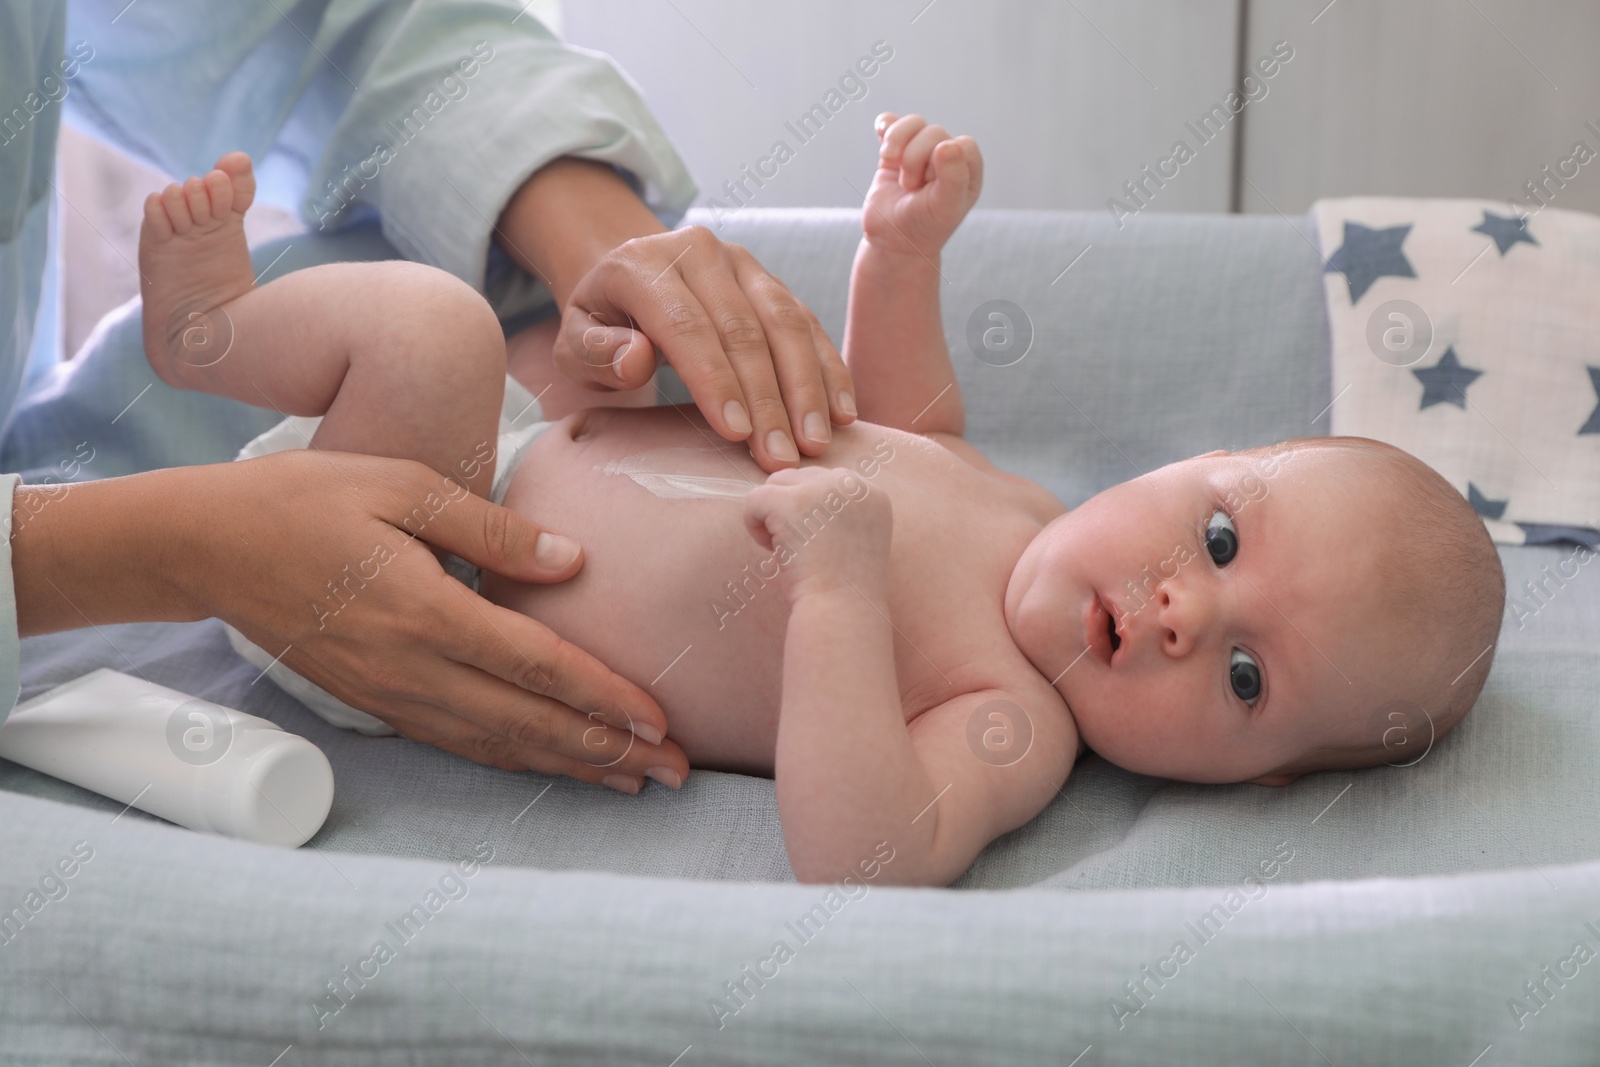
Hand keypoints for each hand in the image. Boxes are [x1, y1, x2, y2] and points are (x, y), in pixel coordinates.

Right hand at [75, 451, 688, 791]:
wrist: (206, 545)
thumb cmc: (308, 498)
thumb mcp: (402, 485)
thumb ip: (492, 527)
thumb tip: (573, 562)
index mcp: (425, 610)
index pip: (535, 665)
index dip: (603, 697)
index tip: (660, 720)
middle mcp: (412, 666)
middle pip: (529, 723)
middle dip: (609, 750)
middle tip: (677, 769)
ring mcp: (391, 692)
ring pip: (498, 743)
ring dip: (571, 765)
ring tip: (635, 780)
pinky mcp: (376, 701)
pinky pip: (459, 741)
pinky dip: (515, 759)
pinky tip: (553, 764)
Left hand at [552, 227, 857, 471]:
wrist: (628, 273)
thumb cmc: (601, 323)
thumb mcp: (574, 341)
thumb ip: (594, 352)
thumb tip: (637, 360)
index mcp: (643, 265)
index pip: (687, 325)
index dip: (715, 381)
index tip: (736, 434)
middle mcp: (701, 254)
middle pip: (744, 328)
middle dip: (768, 399)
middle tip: (782, 458)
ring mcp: (743, 265)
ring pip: (786, 323)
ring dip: (807, 387)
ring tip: (816, 442)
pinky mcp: (772, 284)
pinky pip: (809, 324)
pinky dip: (828, 369)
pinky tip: (842, 412)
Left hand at [742, 466, 891, 602]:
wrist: (842, 612)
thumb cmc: (844, 589)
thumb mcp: (855, 540)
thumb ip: (838, 512)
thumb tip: (797, 496)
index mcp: (872, 494)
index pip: (826, 482)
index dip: (812, 514)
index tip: (821, 547)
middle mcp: (851, 484)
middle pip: (800, 478)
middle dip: (791, 512)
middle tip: (802, 550)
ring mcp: (822, 489)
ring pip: (776, 483)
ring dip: (772, 517)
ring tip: (788, 550)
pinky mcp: (791, 502)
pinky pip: (755, 498)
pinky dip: (752, 524)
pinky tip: (771, 550)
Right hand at [863, 113, 982, 259]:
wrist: (892, 240)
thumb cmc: (924, 227)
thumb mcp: (944, 207)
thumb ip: (953, 177)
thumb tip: (948, 143)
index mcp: (967, 168)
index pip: (961, 144)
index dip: (942, 161)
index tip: (931, 185)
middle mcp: (947, 156)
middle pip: (934, 131)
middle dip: (915, 158)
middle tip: (910, 187)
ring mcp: (920, 151)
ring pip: (912, 123)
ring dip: (897, 142)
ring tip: (892, 164)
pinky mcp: (896, 150)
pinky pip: (890, 123)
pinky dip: (885, 127)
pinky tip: (882, 141)